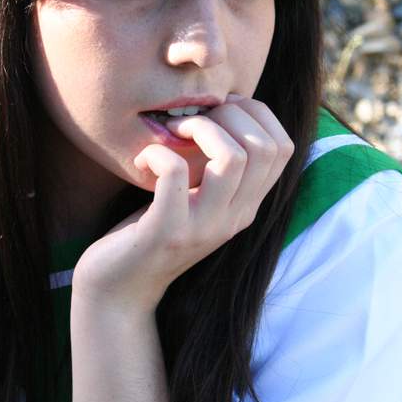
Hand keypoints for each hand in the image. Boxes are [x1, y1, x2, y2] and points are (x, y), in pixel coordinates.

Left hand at [71, 95, 293, 315]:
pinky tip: (143, 160)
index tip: (216, 111)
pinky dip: (157, 152)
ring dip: (198, 128)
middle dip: (227, 114)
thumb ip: (214, 169)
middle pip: (263, 146)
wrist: (118, 292)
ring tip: (171, 134)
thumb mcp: (194, 199)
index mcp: (246, 206)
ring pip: (232, 157)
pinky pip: (174, 172)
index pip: (283, 147)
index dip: (255, 113)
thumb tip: (223, 109)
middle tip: (188, 121)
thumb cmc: (149, 232)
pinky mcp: (166, 231)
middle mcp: (234, 218)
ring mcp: (203, 227)